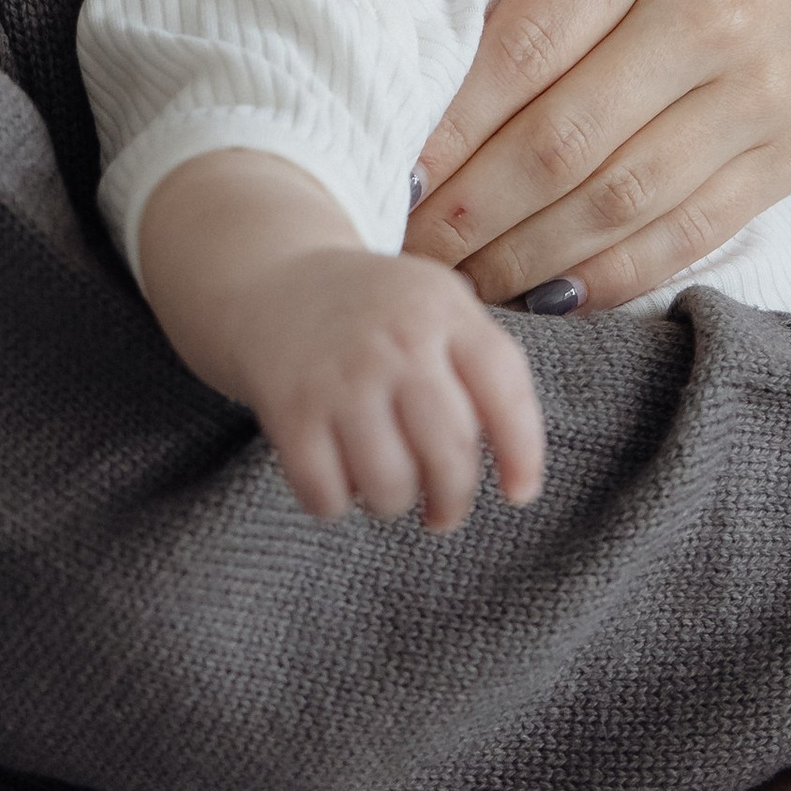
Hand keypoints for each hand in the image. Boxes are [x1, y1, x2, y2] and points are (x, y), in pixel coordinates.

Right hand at [240, 246, 546, 531]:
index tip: (519, 494)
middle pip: (450, 452)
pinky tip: (340, 483)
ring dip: (394, 505)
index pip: (505, 390)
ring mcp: (340, 377)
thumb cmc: (372, 311)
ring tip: (389, 490)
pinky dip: (336, 504)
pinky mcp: (288, 410)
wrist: (267, 279)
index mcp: (442, 310)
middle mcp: (395, 342)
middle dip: (454, 499)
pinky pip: (326, 492)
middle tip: (444, 511)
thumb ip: (482, 365)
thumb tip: (515, 464)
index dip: (523, 454)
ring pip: (390, 484)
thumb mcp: (436, 304)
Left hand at [404, 0, 790, 311]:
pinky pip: (684, 235)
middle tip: (404, 242)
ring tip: (456, 279)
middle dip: (468, 208)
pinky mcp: (783, 160)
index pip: (525, 47)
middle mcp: (706, 21)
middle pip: (562, 140)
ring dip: (523, 255)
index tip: (392, 167)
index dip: (450, 123)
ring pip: (617, 202)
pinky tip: (545, 295)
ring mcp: (752, 100)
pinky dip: (609, 277)